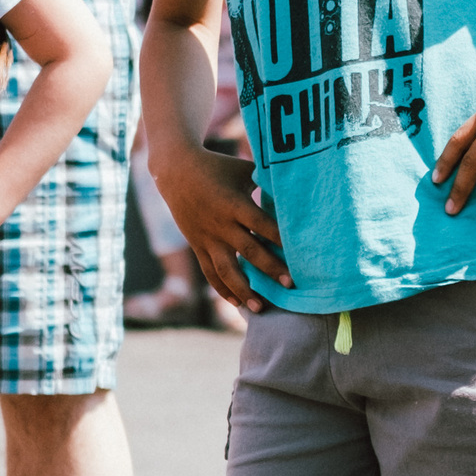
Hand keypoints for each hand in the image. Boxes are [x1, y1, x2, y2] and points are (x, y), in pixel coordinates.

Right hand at [156, 144, 288, 309]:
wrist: (175, 171)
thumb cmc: (218, 167)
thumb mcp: (243, 170)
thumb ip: (266, 184)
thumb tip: (294, 193)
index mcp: (235, 203)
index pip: (261, 224)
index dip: (280, 239)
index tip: (300, 254)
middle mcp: (221, 224)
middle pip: (248, 251)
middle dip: (270, 269)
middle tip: (290, 284)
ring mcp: (208, 238)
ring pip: (226, 269)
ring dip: (243, 290)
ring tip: (261, 308)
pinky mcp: (198, 245)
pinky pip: (209, 272)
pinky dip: (222, 289)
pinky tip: (237, 303)